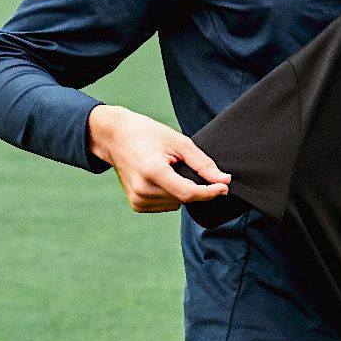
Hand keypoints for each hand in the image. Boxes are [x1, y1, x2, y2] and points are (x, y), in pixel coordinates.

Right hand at [87, 104, 229, 212]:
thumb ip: (203, 164)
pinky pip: (166, 205)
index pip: (188, 193)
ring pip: (177, 204)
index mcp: (153, 172)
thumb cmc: (148, 135)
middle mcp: (142, 190)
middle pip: (184, 198)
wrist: (116, 138)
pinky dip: (170, 194)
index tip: (225, 187)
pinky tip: (160, 179)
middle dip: (193, 185)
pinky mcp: (136, 205)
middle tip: (180, 164)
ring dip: (180, 190)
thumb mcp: (179, 142)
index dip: (210, 192)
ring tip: (167, 169)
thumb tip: (224, 180)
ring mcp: (137, 200)